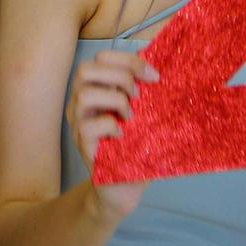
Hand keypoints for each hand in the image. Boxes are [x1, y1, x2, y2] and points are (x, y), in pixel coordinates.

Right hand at [68, 48, 158, 219]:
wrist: (126, 187)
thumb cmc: (136, 147)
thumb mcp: (143, 113)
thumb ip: (145, 90)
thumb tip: (168, 64)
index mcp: (96, 89)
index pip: (101, 58)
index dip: (128, 60)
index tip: (154, 76)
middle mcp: (81, 103)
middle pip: (86, 70)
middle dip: (120, 76)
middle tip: (139, 96)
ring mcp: (77, 124)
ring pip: (83, 94)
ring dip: (116, 101)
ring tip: (132, 116)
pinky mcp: (82, 146)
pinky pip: (88, 127)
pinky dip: (110, 126)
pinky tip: (123, 136)